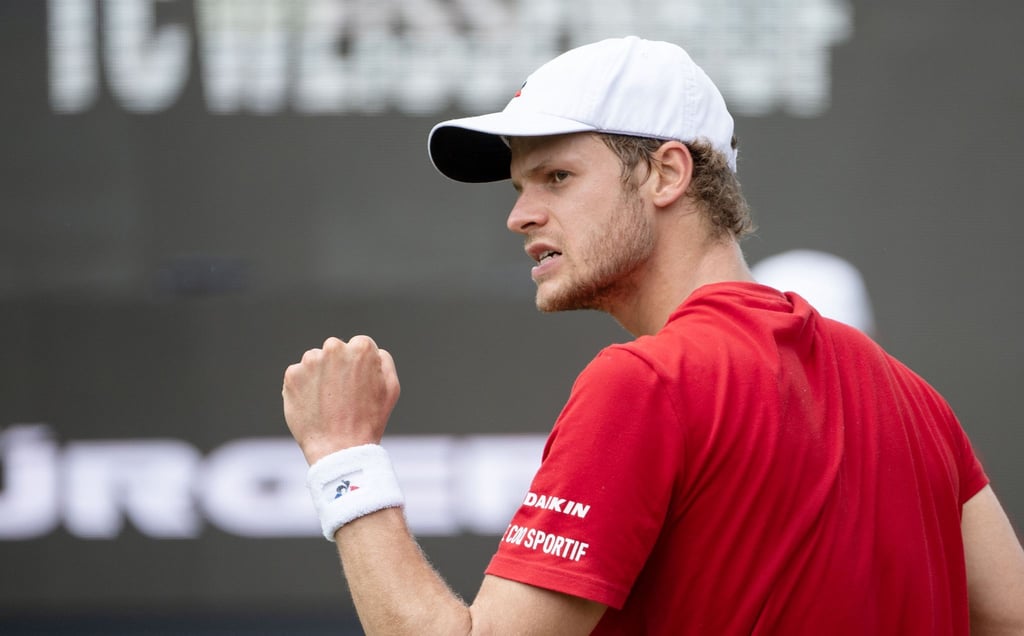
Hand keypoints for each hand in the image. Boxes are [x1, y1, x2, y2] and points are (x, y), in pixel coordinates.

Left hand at [282, 335, 400, 464]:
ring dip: (320, 376)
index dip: (360, 367)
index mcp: (361, 347)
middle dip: (338, 367)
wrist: (340, 448)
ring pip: (316, 362)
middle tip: (343, 395)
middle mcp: (334, 348)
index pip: (359, 346)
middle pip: (335, 351)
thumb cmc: (370, 420)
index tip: (358, 385)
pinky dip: (304, 387)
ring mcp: (310, 361)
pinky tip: (314, 405)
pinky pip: (299, 375)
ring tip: (329, 403)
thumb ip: (383, 360)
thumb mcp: (391, 387)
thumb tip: (371, 351)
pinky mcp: (292, 375)